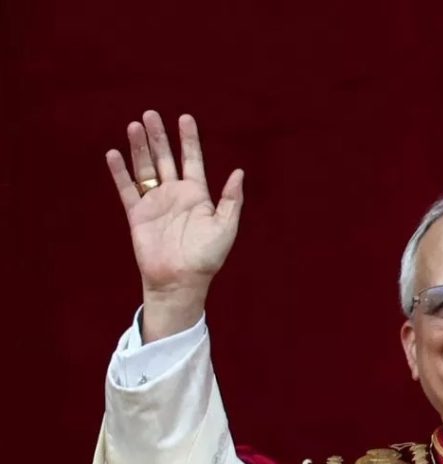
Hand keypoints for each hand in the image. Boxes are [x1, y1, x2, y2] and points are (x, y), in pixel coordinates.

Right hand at [106, 111, 243, 340]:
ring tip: (134, 125)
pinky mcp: (137, 214)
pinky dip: (120, 172)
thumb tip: (239, 172)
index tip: (185, 118)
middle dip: (159, 136)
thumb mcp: (225, 226)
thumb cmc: (207, 257)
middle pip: (165, 158)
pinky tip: (114, 153)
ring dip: (139, 148)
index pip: (192, 160)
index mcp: (197, 195)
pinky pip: (127, 189)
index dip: (189, 139)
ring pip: (145, 168)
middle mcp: (175, 194)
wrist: (181, 280)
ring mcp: (155, 203)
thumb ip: (231, 199)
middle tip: (151, 114)